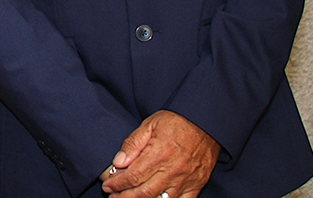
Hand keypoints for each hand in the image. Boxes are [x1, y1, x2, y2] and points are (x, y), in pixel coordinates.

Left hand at [99, 110, 219, 197]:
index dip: (117, 184)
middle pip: (144, 193)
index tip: (107, 186)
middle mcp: (172, 171)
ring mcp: (186, 180)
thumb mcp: (150, 124)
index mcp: (158, 155)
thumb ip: (133, 144)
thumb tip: (118, 162)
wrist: (206, 122)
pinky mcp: (196, 184)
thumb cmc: (176, 121)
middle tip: (112, 196)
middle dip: (124, 197)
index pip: (133, 177)